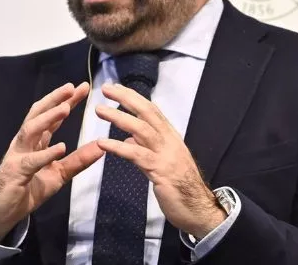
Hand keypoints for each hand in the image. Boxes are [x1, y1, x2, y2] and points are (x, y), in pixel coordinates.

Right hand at [0, 82, 104, 241]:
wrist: (2, 212)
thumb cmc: (28, 190)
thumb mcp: (58, 174)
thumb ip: (77, 161)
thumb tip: (101, 147)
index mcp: (36, 142)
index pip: (51, 116)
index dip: (66, 101)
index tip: (83, 87)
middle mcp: (25, 143)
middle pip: (38, 114)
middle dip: (54, 99)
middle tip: (72, 87)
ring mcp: (17, 155)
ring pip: (30, 130)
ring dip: (48, 118)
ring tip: (65, 108)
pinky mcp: (14, 172)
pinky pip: (31, 161)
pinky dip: (45, 154)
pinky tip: (60, 147)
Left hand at [95, 83, 226, 239]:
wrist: (198, 209)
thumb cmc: (180, 187)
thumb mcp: (162, 162)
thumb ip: (146, 149)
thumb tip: (128, 140)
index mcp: (170, 137)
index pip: (151, 110)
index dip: (133, 97)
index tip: (116, 88)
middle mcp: (169, 140)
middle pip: (147, 112)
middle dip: (126, 98)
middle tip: (106, 89)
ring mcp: (166, 154)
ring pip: (141, 129)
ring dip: (119, 117)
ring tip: (99, 111)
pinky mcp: (160, 170)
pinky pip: (136, 155)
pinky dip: (118, 147)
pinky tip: (102, 143)